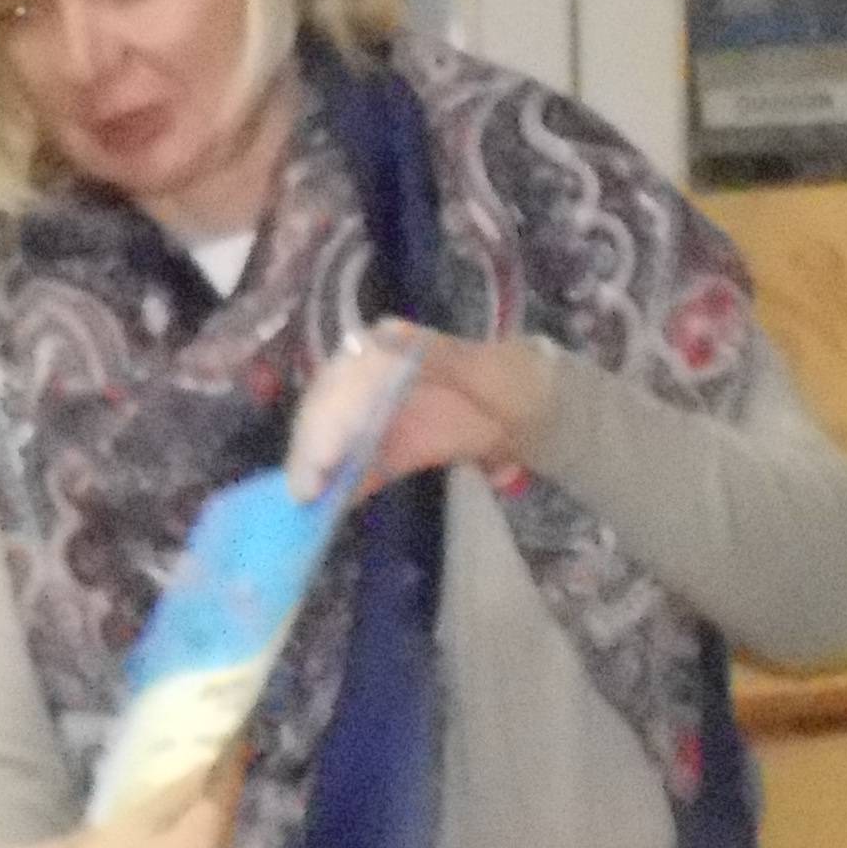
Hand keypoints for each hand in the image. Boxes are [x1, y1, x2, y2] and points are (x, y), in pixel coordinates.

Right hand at [17, 752, 242, 847]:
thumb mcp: (124, 826)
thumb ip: (169, 797)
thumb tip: (198, 772)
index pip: (224, 795)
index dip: (230, 765)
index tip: (237, 740)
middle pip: (223, 832)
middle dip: (213, 808)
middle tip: (199, 784)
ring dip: (203, 844)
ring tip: (177, 830)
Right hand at [287, 323, 554, 496]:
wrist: (541, 409)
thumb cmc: (514, 378)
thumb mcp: (484, 365)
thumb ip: (438, 355)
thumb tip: (382, 338)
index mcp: (390, 347)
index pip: (344, 379)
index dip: (327, 415)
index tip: (322, 454)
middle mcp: (372, 378)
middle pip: (329, 412)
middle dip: (313, 450)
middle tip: (304, 491)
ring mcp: (379, 415)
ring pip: (335, 441)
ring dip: (319, 473)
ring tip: (306, 506)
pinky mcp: (389, 448)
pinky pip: (359, 467)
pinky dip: (343, 487)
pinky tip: (328, 509)